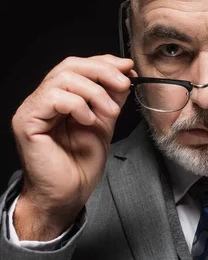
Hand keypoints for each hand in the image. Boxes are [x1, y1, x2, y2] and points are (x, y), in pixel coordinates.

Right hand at [11, 54, 134, 238]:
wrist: (67, 196)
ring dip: (94, 91)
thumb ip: (110, 99)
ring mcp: (32, 109)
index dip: (103, 63)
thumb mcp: (103, 124)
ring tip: (110, 111)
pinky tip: (88, 120)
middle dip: (102, 71)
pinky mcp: (27, 122)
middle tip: (124, 84)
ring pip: (62, 78)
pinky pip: (52, 98)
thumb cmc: (80, 167)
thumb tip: (124, 74)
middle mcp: (43, 100)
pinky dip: (77, 105)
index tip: (128, 68)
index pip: (77, 67)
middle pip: (69, 66)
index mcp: (59, 99)